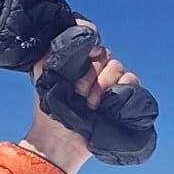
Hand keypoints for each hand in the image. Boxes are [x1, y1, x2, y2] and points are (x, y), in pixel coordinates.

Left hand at [20, 19, 141, 173]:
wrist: (58, 140)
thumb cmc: (48, 110)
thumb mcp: (42, 75)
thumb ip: (50, 52)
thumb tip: (71, 34)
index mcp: (77, 59)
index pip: (90, 35)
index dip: (90, 38)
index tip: (86, 52)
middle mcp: (94, 67)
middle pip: (104, 53)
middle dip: (91, 73)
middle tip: (78, 91)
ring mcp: (109, 82)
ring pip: (117, 66)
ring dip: (103, 84)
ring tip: (90, 104)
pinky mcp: (121, 96)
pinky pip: (132, 80)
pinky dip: (124, 87)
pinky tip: (108, 102)